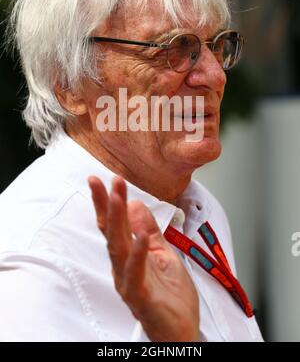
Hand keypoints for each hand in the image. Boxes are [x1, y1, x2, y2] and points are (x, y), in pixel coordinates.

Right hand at [88, 175, 199, 341]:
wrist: (181, 329)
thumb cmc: (170, 295)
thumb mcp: (162, 253)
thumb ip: (149, 231)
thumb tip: (135, 204)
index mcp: (128, 256)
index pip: (115, 224)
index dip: (108, 202)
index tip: (105, 180)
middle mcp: (123, 267)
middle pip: (111, 232)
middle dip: (108, 205)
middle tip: (105, 181)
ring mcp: (129, 281)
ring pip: (118, 248)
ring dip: (118, 221)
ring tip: (117, 198)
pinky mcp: (140, 296)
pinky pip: (136, 273)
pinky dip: (138, 253)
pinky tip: (140, 236)